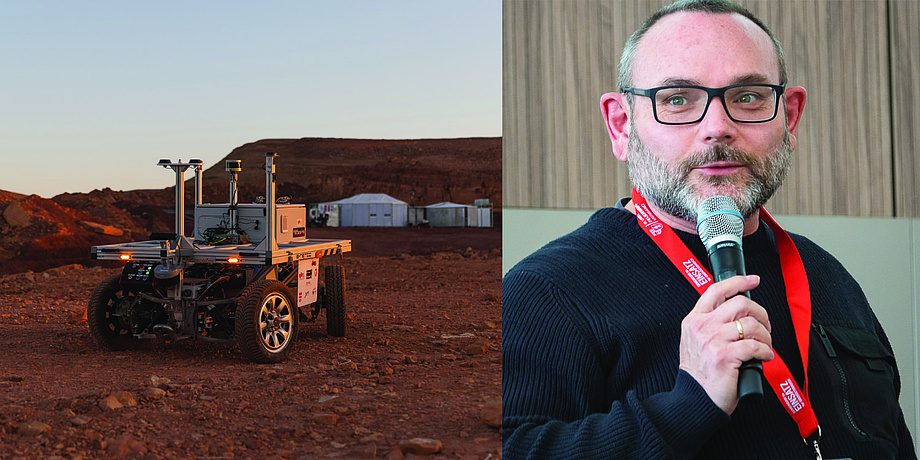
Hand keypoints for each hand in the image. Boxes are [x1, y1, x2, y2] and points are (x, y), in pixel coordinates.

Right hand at [678, 275, 773, 413]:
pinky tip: (764, 356)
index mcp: (694, 320)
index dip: (738, 282)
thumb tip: (739, 314)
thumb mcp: (696, 341)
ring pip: (750, 324)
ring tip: (765, 344)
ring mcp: (713, 340)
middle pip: (740, 304)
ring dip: (765, 335)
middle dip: (760, 313)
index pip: (716, 290)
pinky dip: (765, 351)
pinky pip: (755, 345)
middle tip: (765, 325)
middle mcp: (702, 327)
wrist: (695, 399)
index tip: (753, 280)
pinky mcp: (725, 356)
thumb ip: (711, 324)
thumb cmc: (700, 374)